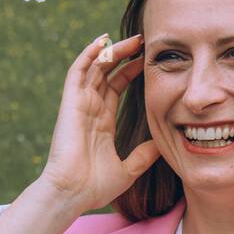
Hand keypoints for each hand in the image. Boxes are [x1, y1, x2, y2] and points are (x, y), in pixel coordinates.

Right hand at [40, 33, 160, 213]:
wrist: (72, 193)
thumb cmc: (94, 187)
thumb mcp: (128, 169)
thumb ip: (144, 155)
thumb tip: (163, 145)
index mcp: (101, 122)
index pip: (116, 87)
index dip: (130, 72)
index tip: (147, 60)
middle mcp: (90, 109)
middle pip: (107, 73)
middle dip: (124, 55)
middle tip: (143, 41)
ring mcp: (79, 104)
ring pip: (94, 67)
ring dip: (111, 50)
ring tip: (132, 39)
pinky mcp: (70, 103)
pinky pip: (78, 71)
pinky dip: (88, 54)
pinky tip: (103, 41)